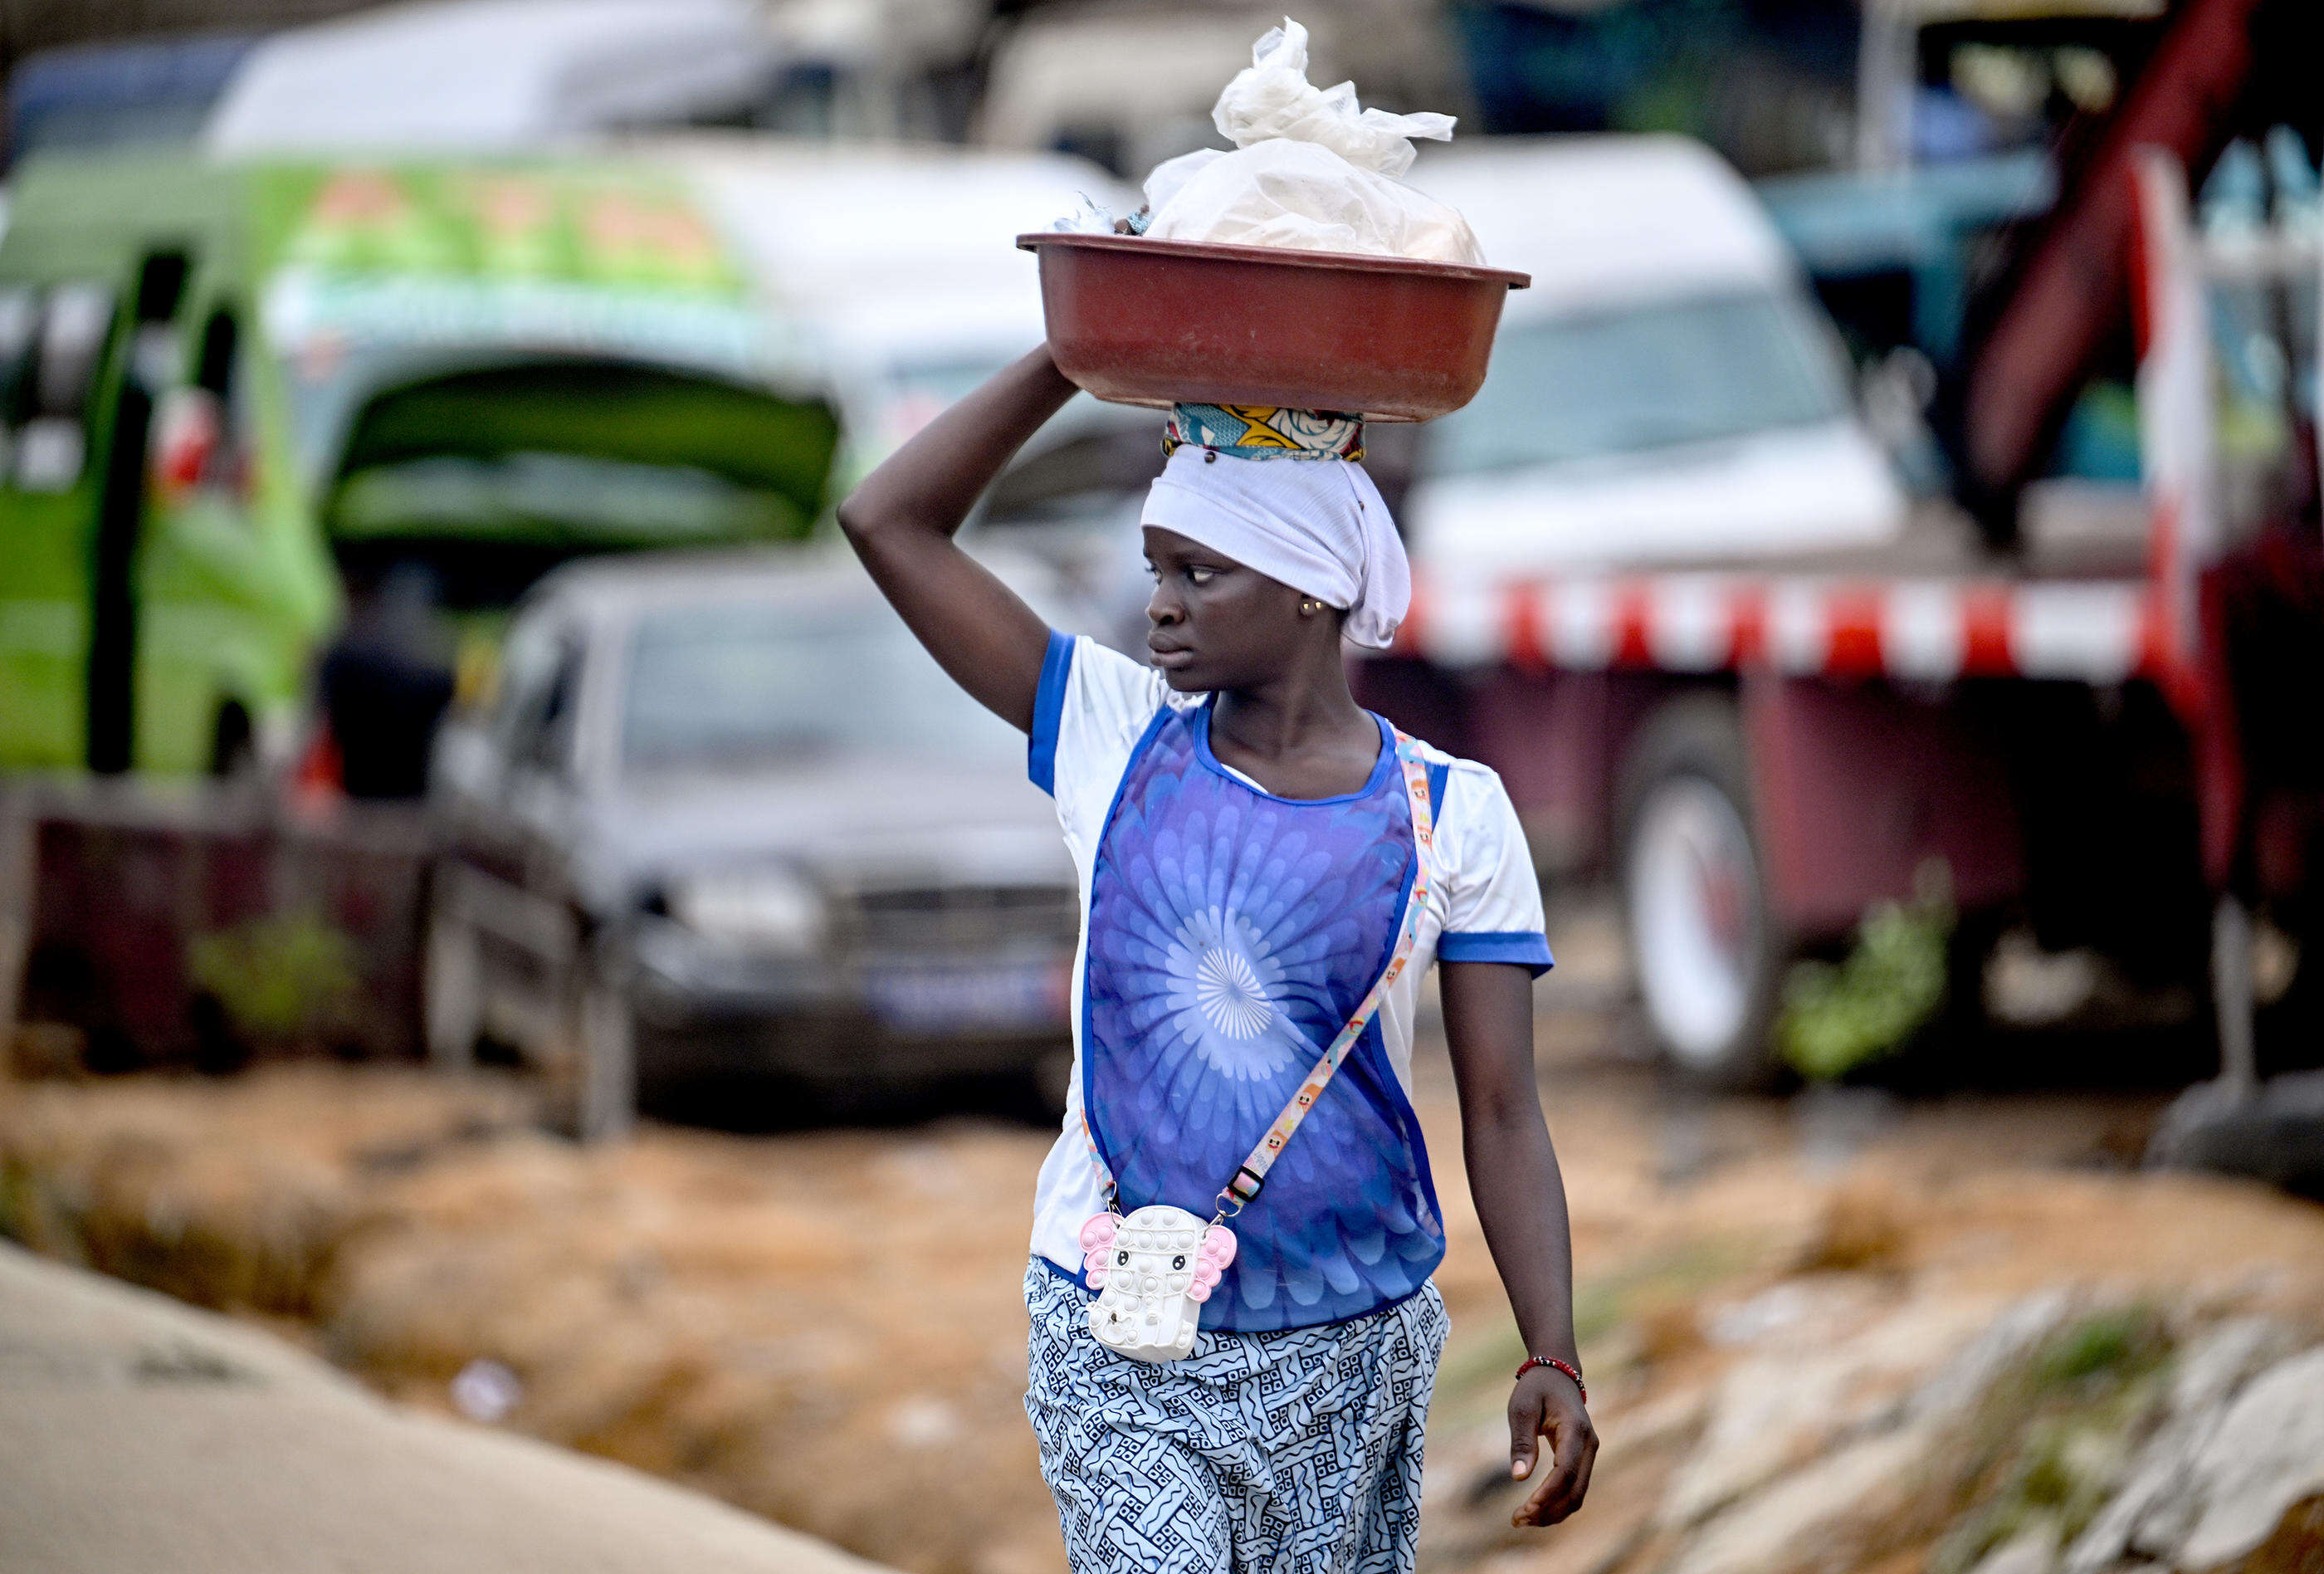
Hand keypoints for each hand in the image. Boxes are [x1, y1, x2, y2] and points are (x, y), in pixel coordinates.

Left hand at [1508, 1367, 1595, 1526]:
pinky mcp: (1582, 1460)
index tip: (1525, 1508)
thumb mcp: (1522, 1408)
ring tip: (1521, 1519)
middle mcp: (1589, 1445)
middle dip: (1548, 1511)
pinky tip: (1534, 1510)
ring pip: (1577, 1495)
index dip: (1547, 1494)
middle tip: (1517, 1520)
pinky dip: (1556, 1503)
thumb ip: (1522, 1442)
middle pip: (1575, 1491)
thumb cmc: (1537, 1389)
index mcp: (1576, 1430)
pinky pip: (1574, 1488)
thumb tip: (1519, 1478)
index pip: (1565, 1471)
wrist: (1558, 1374)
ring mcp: (1589, 1454)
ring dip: (1552, 1512)